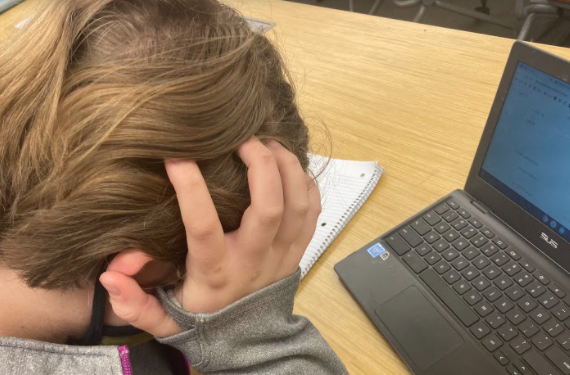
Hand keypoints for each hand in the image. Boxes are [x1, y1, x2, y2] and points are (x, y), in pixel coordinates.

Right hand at [99, 138, 320, 336]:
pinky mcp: (298, 251)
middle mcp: (253, 260)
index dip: (190, 188)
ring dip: (289, 168)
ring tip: (270, 143)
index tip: (176, 156)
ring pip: (297, 205)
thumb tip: (110, 275)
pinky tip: (289, 166)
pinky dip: (305, 184)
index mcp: (216, 271)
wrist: (248, 342)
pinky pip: (312, 212)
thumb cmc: (203, 320)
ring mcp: (281, 254)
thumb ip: (134, 303)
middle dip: (261, 165)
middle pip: (269, 208)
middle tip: (244, 138)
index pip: (203, 226)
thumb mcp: (163, 318)